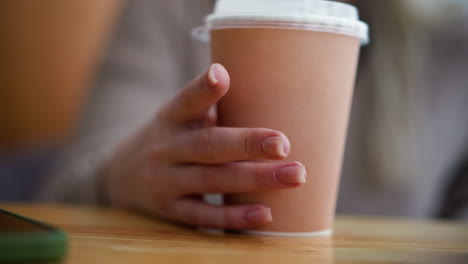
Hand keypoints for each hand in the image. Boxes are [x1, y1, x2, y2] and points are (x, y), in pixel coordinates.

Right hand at [105, 64, 306, 228]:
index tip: (221, 74)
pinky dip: (234, 216)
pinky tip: (265, 213)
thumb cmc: (173, 137)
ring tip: (294, 176)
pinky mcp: (172, 210)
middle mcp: (165, 148)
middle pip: (208, 146)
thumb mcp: (180, 117)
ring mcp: (166, 181)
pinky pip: (205, 215)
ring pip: (212, 180)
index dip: (203, 88)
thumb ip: (212, 107)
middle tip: (283, 144)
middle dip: (247, 144)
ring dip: (255, 179)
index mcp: (170, 118)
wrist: (124, 174)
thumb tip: (270, 95)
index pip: (185, 100)